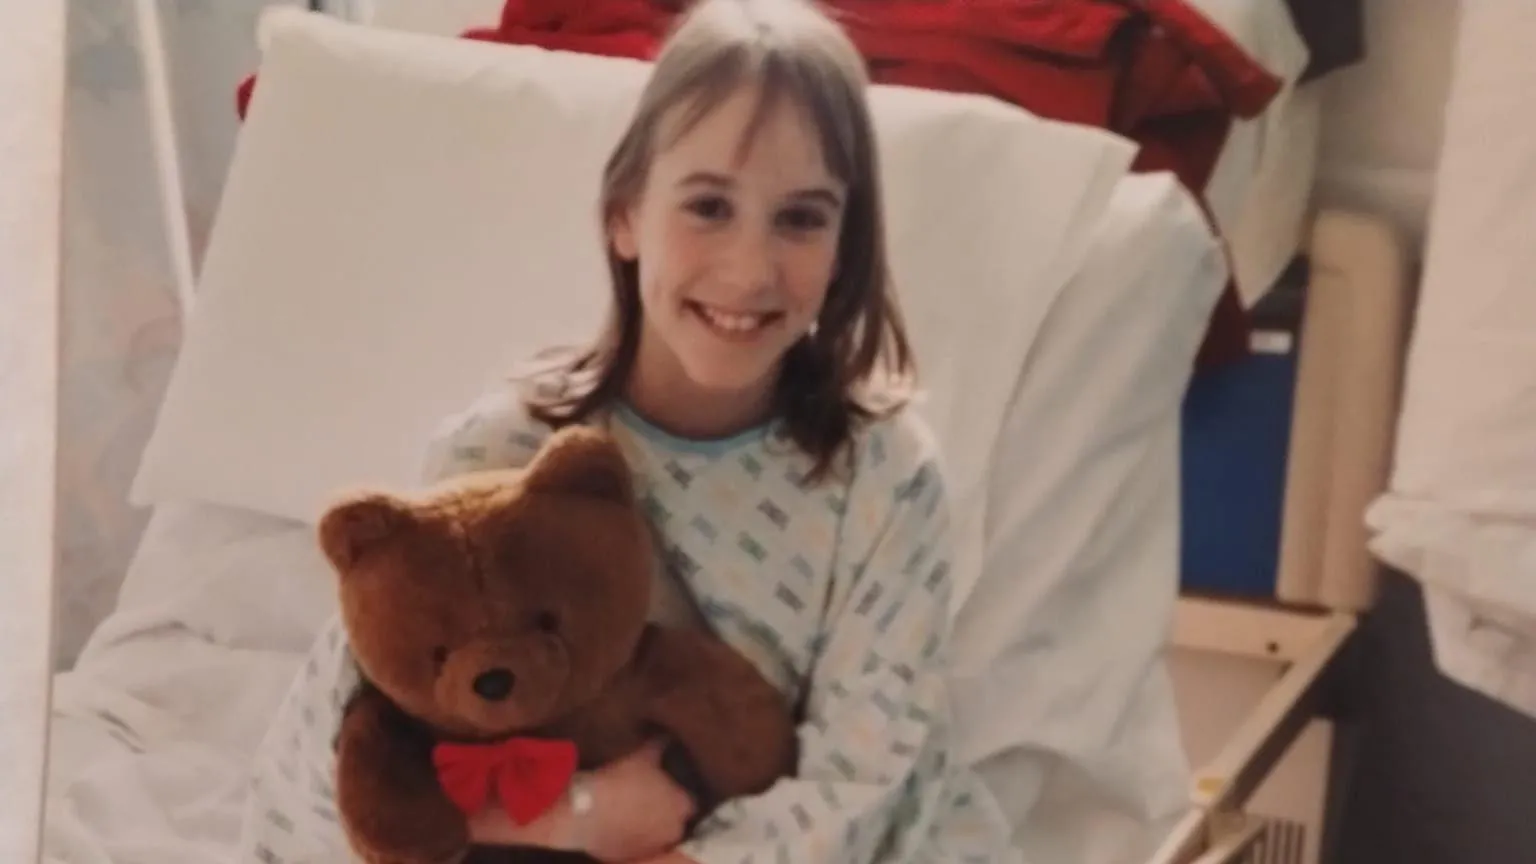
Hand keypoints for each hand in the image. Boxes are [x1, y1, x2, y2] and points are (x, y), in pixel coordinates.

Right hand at [580, 739, 697, 862]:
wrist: (589, 811)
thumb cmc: (623, 780)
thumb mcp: (642, 756)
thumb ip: (659, 747)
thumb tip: (667, 737)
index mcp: (682, 805)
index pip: (691, 802)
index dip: (679, 795)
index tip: (668, 788)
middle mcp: (673, 830)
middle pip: (675, 822)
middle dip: (666, 813)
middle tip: (649, 800)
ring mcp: (653, 847)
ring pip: (656, 837)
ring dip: (649, 828)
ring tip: (632, 813)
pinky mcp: (631, 857)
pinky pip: (636, 848)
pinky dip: (631, 839)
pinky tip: (619, 826)